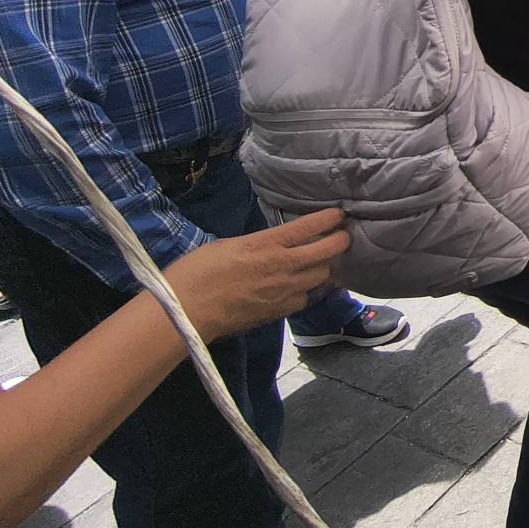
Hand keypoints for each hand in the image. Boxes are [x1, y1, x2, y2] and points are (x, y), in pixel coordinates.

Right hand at [166, 209, 351, 341]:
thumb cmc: (196, 273)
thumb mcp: (227, 245)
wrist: (186, 313)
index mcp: (266, 244)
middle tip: (342, 237)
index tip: (339, 214)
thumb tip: (270, 246)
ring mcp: (284, 291)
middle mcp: (282, 266)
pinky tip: (302, 287)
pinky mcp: (279, 312)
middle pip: (326, 252)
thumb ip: (256, 245)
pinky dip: (307, 290)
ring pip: (321, 276)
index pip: (308, 227)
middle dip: (339, 242)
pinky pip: (305, 298)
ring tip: (323, 261)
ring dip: (325, 267)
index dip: (328, 219)